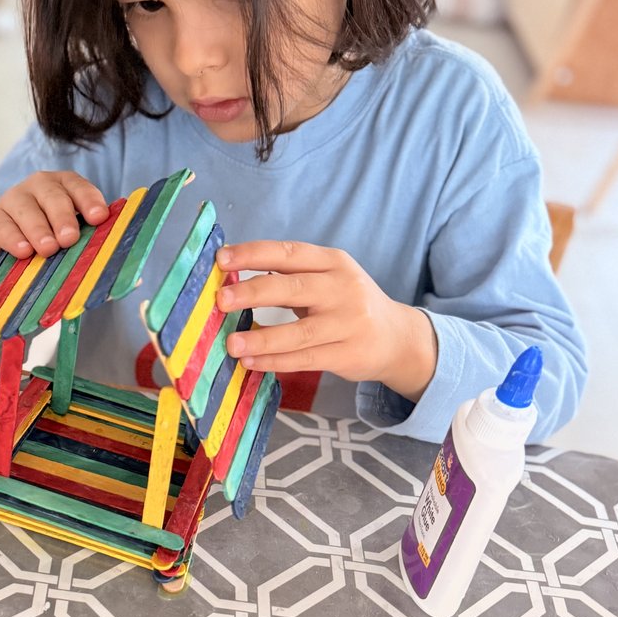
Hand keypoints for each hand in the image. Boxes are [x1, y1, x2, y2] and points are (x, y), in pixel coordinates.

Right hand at [0, 170, 109, 293]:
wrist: (5, 244)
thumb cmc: (47, 237)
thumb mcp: (66, 233)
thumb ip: (84, 236)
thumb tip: (103, 254)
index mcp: (64, 185)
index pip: (78, 186)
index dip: (89, 200)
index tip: (99, 218)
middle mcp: (39, 186)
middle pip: (53, 197)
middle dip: (63, 217)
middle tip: (70, 238)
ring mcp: (13, 199)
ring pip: (27, 210)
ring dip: (39, 229)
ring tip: (48, 249)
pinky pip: (3, 227)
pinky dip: (13, 239)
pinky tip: (24, 251)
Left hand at [215, 239, 438, 401]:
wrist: (396, 337)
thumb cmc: (348, 305)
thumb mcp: (328, 279)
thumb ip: (290, 276)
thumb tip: (233, 278)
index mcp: (333, 262)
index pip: (289, 253)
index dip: (254, 254)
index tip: (222, 259)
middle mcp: (343, 288)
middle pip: (293, 288)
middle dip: (253, 292)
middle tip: (221, 300)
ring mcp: (348, 323)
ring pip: (299, 332)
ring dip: (262, 339)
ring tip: (231, 345)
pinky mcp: (348, 354)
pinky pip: (306, 359)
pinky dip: (276, 362)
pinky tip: (252, 363)